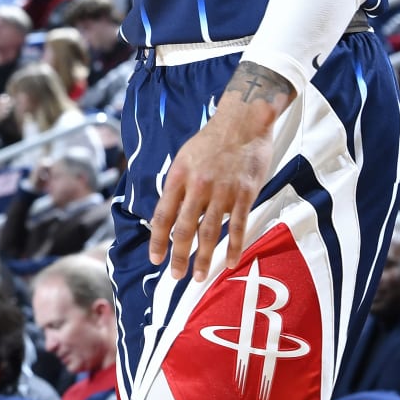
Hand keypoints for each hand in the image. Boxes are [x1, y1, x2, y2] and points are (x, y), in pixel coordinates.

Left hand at [148, 65, 289, 280]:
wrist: (243, 122)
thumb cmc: (211, 140)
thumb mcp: (184, 157)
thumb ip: (177, 185)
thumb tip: (167, 214)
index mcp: (178, 176)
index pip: (162, 215)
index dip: (157, 240)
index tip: (155, 259)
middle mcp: (197, 186)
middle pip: (184, 228)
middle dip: (178, 256)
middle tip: (176, 276)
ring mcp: (222, 191)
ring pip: (210, 232)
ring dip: (204, 258)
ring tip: (200, 277)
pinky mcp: (245, 193)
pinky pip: (238, 226)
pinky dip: (235, 247)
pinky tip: (231, 262)